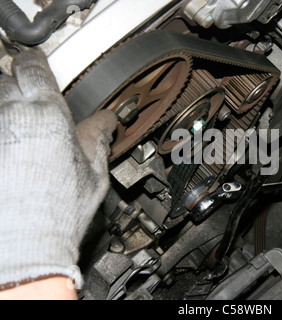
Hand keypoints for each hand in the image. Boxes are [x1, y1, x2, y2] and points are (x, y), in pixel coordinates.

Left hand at [0, 49, 116, 290]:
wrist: (20, 247)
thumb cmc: (58, 213)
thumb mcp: (93, 173)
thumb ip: (98, 139)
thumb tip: (108, 122)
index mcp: (46, 115)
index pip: (32, 67)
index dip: (34, 62)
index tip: (36, 63)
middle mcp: (10, 116)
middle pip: (5, 78)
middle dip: (17, 84)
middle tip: (32, 102)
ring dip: (6, 109)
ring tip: (21, 130)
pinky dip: (2, 131)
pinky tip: (12, 148)